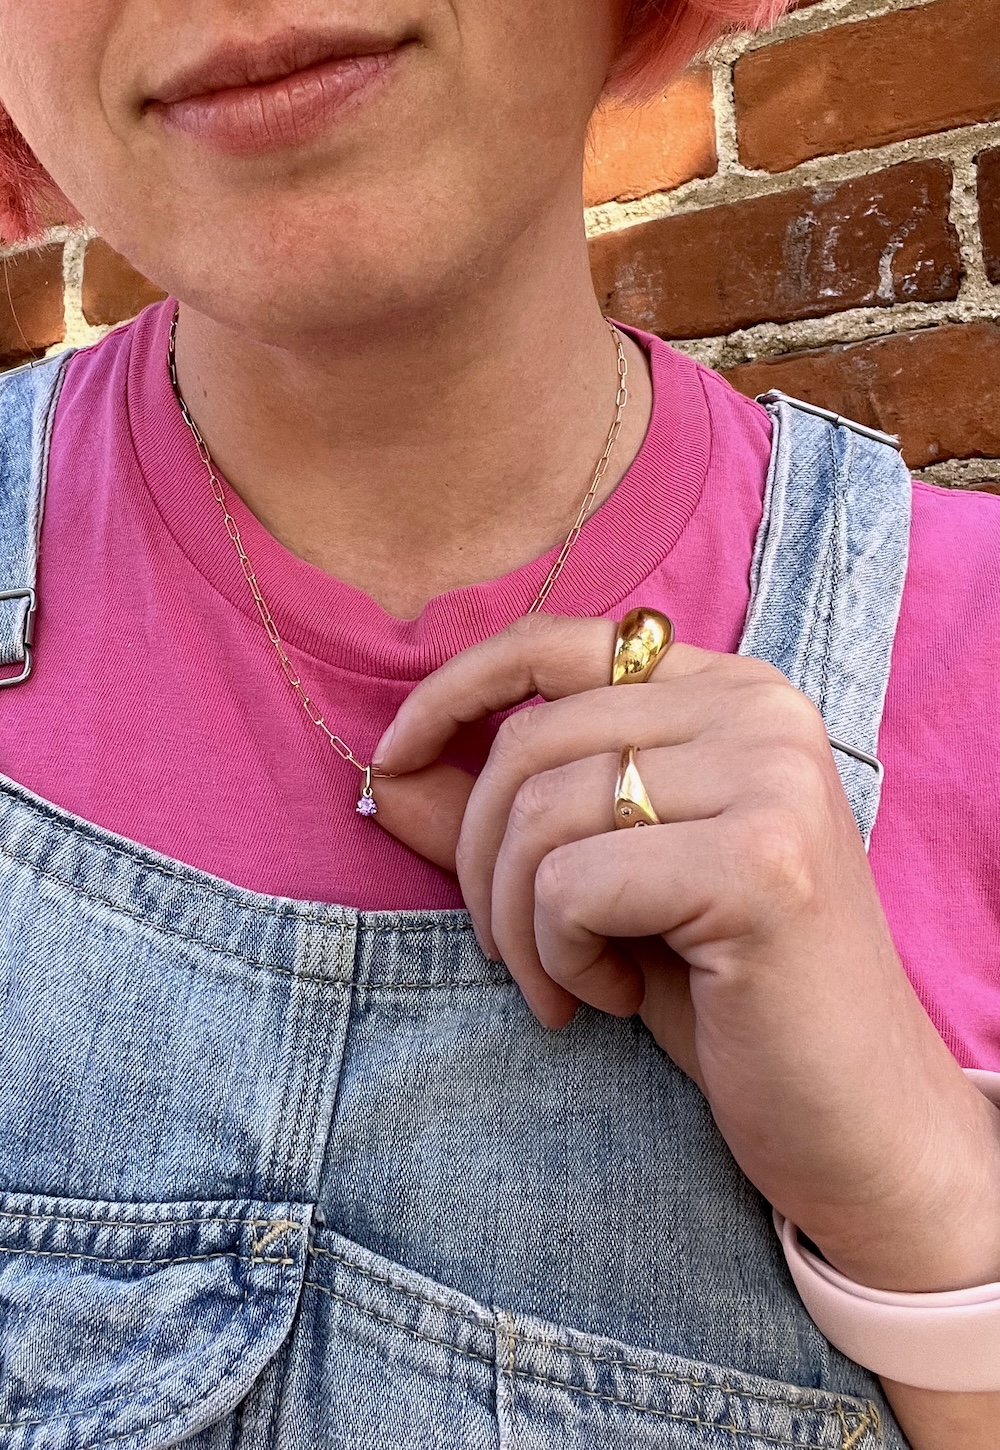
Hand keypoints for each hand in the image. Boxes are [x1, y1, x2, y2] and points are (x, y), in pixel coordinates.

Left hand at [374, 615, 999, 1296]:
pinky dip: (558, 957)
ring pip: (541, 811)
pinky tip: (609, 998)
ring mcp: (771, 778)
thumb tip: (387, 772)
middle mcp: (760, 712)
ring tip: (565, 983)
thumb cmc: (719, 997)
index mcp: (730, 693)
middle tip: (510, 948)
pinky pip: (573, 883)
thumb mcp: (600, 887)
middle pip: (532, 738)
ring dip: (517, 921)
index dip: (453, 691)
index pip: (557, 642)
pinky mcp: (762, 862)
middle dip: (480, 857)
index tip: (391, 761)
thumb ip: (503, 818)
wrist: (852, 1117)